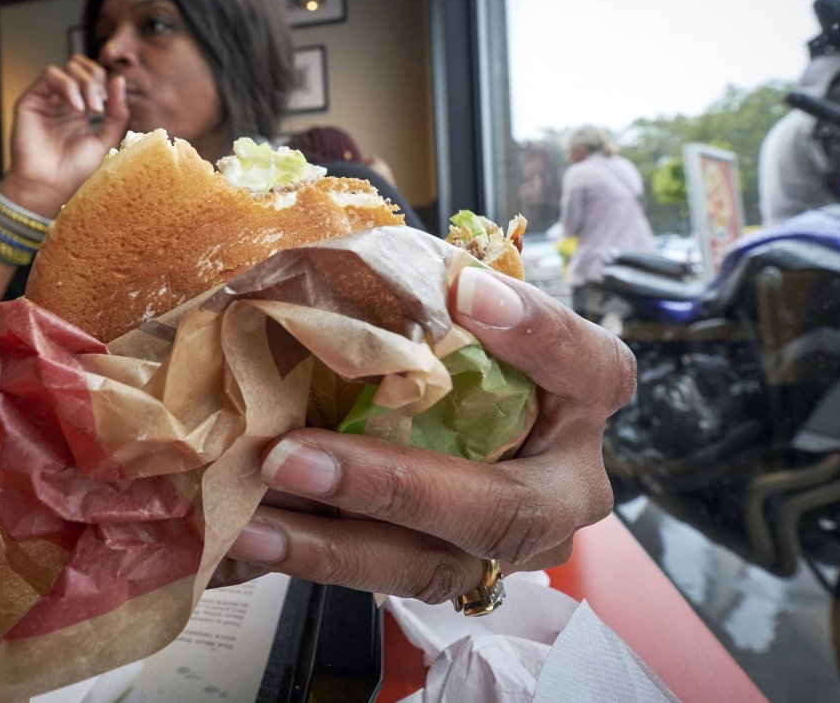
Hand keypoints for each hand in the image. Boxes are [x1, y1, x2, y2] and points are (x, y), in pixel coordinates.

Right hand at [0, 55, 130, 216]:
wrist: (50, 186)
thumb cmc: (75, 170)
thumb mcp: (106, 139)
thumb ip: (116, 112)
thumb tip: (120, 79)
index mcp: (82, 109)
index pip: (96, 78)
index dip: (106, 84)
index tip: (109, 107)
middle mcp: (64, 101)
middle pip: (83, 67)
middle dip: (96, 81)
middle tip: (99, 107)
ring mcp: (48, 99)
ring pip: (69, 67)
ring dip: (85, 83)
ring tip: (90, 109)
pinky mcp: (31, 100)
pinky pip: (50, 75)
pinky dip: (68, 86)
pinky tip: (76, 108)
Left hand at [221, 268, 630, 602]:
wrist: (463, 421)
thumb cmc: (464, 351)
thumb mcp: (465, 313)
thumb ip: (434, 292)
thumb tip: (353, 258)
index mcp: (582, 400)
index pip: (590, 367)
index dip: (535, 334)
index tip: (465, 292)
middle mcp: (561, 487)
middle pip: (504, 508)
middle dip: (392, 486)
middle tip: (291, 456)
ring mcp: (508, 549)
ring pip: (432, 565)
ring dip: (330, 545)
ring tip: (250, 521)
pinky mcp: (449, 575)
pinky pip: (381, 580)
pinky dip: (310, 559)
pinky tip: (249, 542)